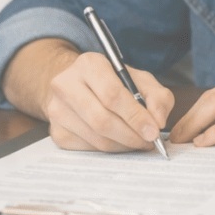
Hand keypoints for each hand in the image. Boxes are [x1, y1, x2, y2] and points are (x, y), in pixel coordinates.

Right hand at [42, 52, 174, 151]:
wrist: (79, 86)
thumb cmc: (114, 82)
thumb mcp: (140, 80)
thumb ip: (157, 97)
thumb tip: (158, 122)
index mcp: (89, 64)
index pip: (112, 95)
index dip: (135, 117)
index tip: (153, 132)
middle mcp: (66, 84)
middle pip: (102, 120)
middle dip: (131, 136)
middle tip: (148, 142)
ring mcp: (57, 109)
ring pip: (96, 139)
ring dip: (123, 146)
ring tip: (138, 142)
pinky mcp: (56, 131)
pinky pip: (88, 149)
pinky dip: (110, 150)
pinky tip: (120, 143)